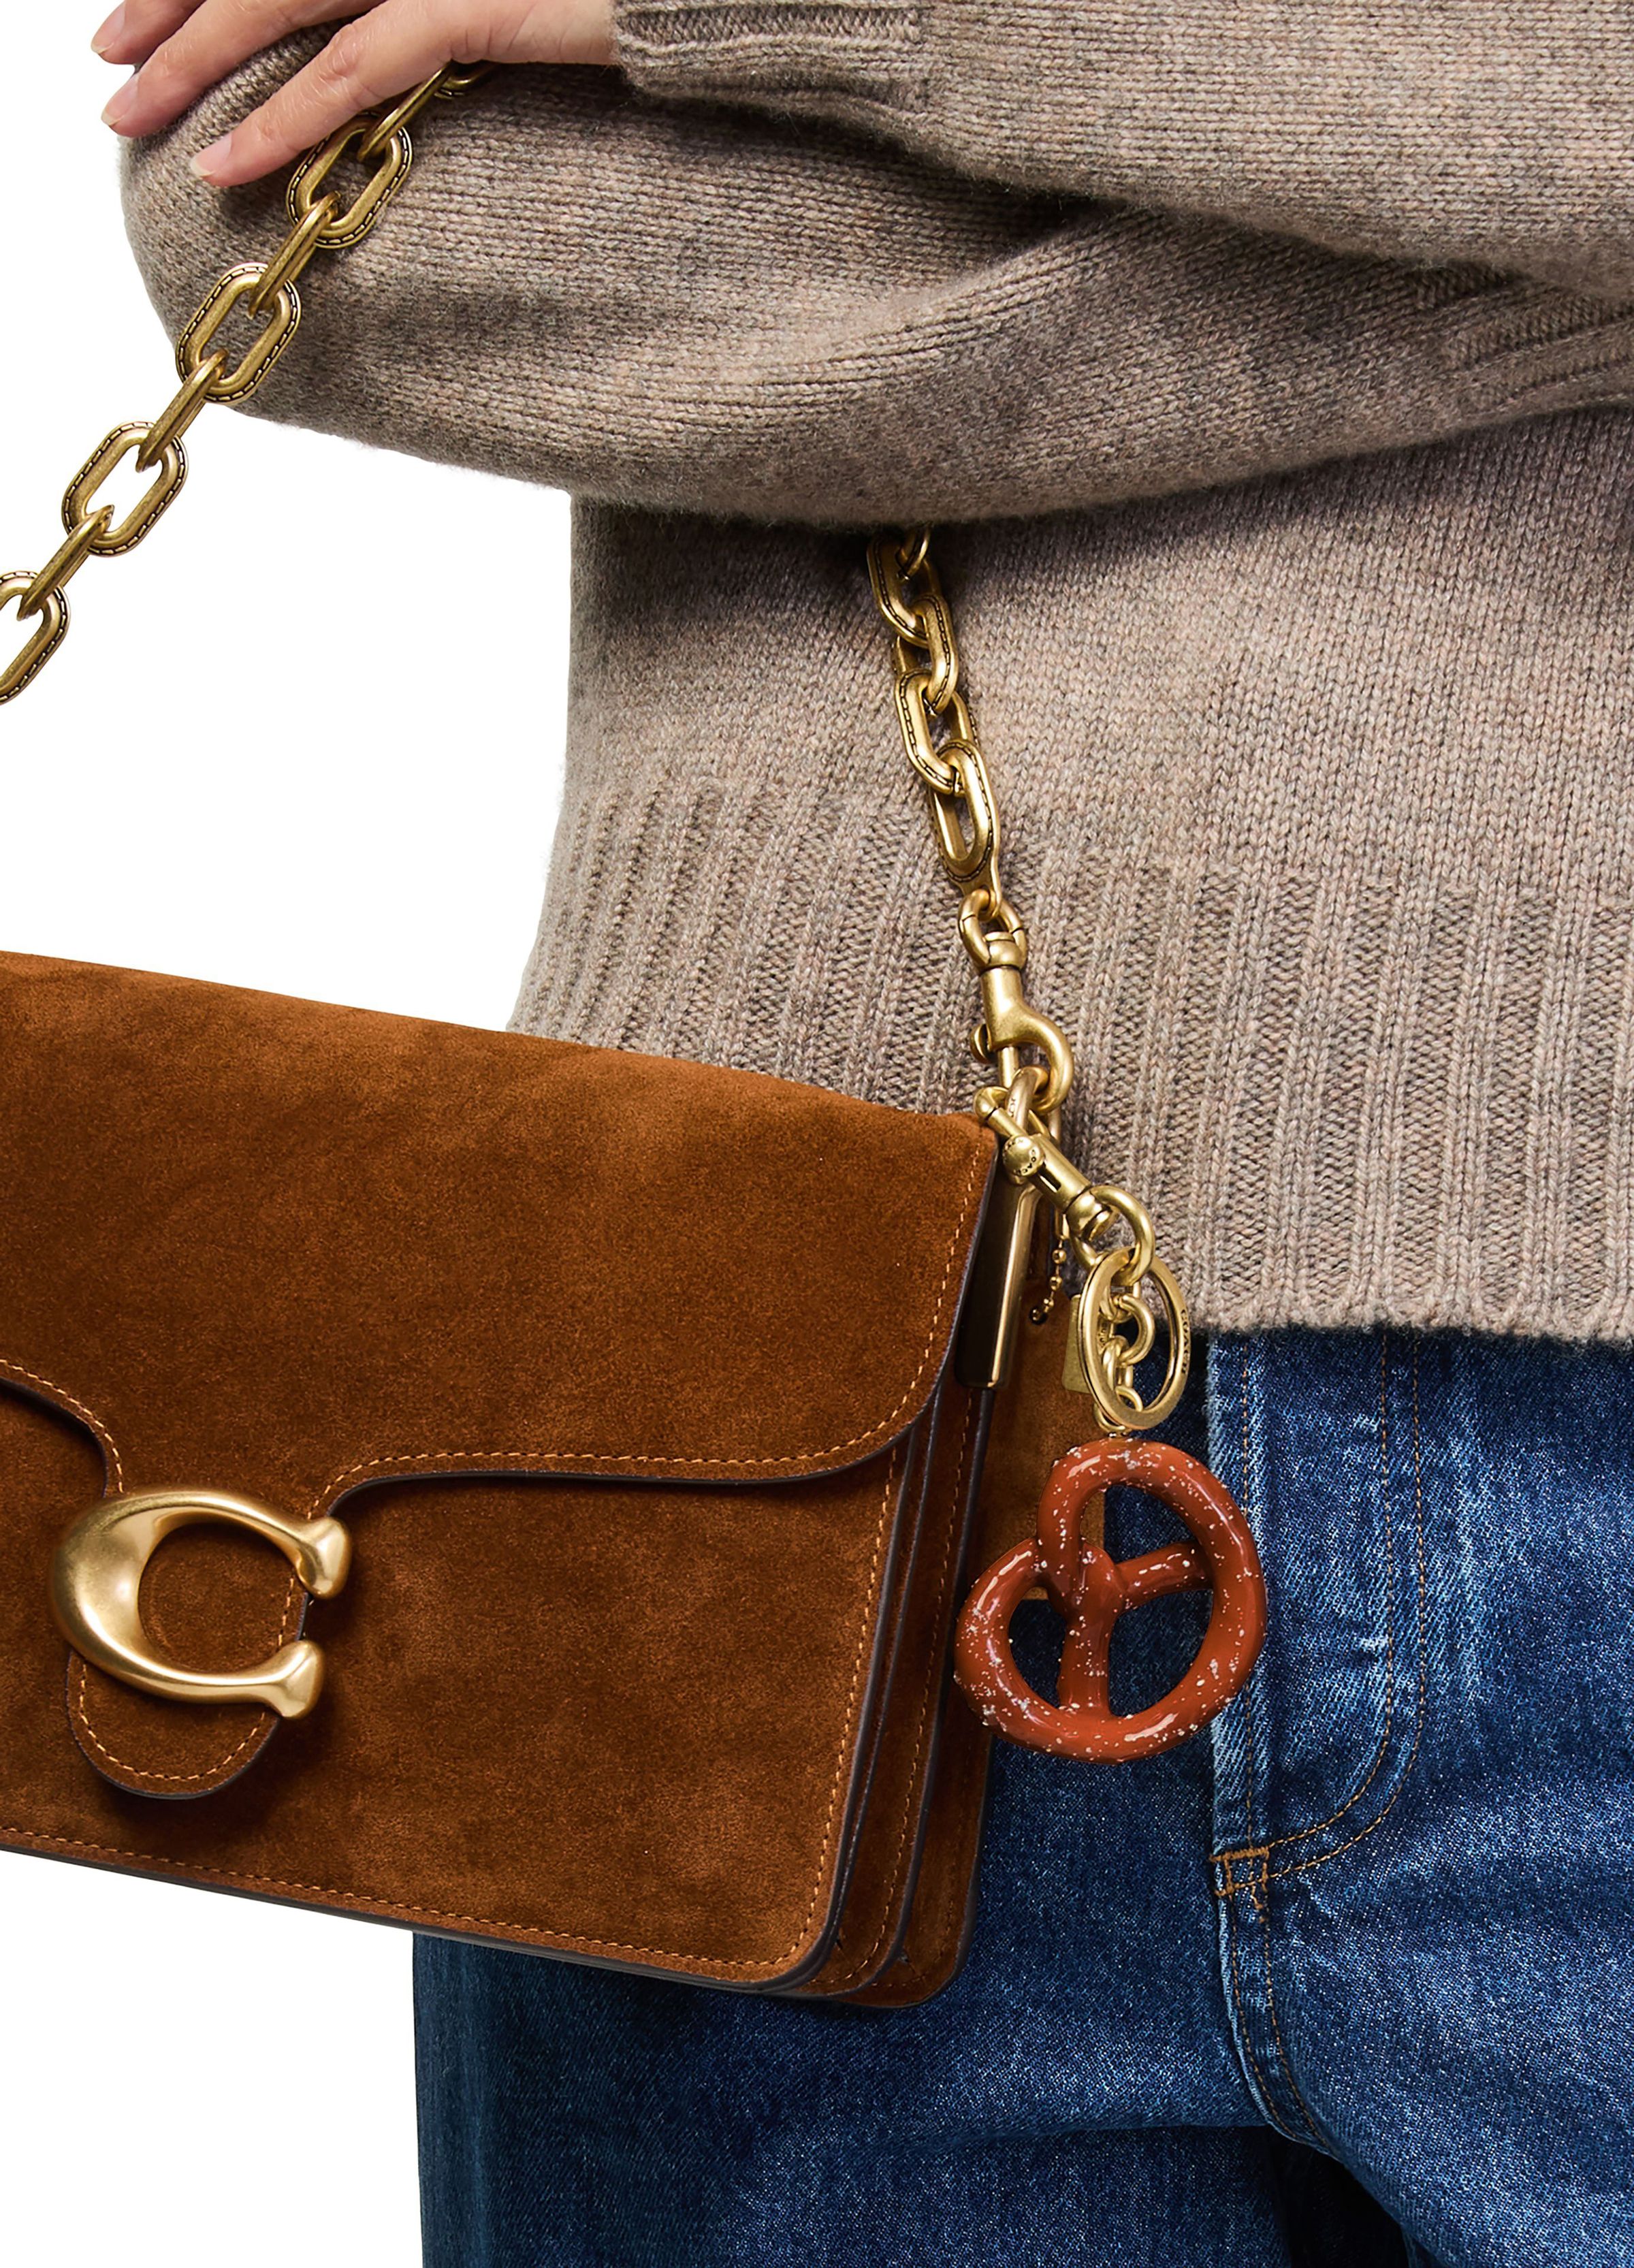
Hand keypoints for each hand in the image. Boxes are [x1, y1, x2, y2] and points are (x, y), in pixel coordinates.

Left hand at [93, 0, 615, 184]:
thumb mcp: (521, 2)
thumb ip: (452, 9)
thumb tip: (401, 34)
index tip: (149, 10)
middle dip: (174, 4)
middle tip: (111, 62)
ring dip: (194, 52)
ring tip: (134, 109)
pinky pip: (357, 64)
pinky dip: (284, 115)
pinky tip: (228, 157)